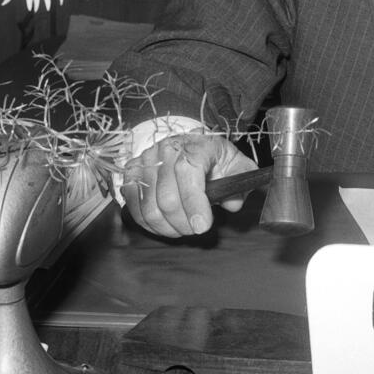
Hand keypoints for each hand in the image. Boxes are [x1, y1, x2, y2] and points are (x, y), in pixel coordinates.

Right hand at [119, 132, 257, 237]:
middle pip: (166, 197)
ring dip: (165, 226)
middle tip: (194, 230)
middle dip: (182, 223)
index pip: (188, 173)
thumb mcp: (236, 163)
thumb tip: (232, 203)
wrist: (190, 144)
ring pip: (148, 206)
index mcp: (196, 146)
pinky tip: (163, 223)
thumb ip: (241, 182)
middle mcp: (167, 150)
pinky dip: (147, 222)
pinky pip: (133, 204)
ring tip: (181, 228)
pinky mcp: (132, 171)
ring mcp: (146, 160)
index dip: (194, 204)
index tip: (202, 226)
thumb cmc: (213, 158)